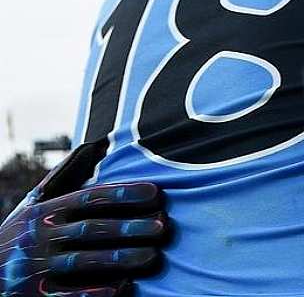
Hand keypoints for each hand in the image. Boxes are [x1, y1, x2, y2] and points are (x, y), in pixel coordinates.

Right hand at [0, 141, 167, 295]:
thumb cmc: (18, 234)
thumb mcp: (33, 203)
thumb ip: (64, 177)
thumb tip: (94, 145)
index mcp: (46, 210)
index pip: (90, 198)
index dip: (123, 194)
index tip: (156, 192)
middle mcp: (42, 236)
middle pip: (91, 229)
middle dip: (128, 227)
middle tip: (163, 227)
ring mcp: (37, 267)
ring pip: (84, 260)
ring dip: (121, 258)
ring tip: (152, 256)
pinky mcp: (34, 296)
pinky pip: (69, 295)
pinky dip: (95, 292)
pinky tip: (123, 287)